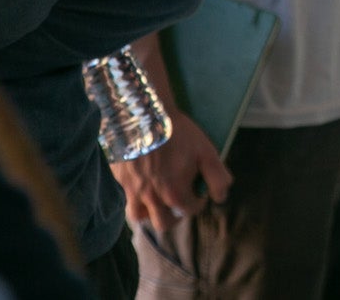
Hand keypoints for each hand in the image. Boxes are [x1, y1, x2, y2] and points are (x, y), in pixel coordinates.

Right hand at [112, 112, 231, 234]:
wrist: (144, 115)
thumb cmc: (179, 133)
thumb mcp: (207, 152)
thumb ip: (217, 178)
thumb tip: (221, 197)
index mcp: (174, 193)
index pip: (189, 211)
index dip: (198, 203)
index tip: (198, 194)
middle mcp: (151, 198)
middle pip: (163, 223)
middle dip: (174, 217)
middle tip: (179, 204)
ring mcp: (132, 191)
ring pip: (139, 217)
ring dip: (150, 213)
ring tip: (158, 201)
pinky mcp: (118, 181)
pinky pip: (125, 201)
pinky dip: (134, 200)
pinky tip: (142, 187)